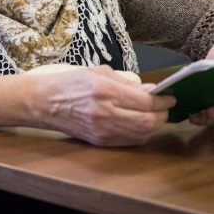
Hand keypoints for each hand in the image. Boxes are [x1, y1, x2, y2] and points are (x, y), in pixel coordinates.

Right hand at [34, 66, 175, 145]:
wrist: (43, 103)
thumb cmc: (68, 84)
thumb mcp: (97, 72)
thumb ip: (126, 82)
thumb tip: (151, 91)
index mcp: (104, 91)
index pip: (145, 102)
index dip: (163, 101)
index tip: (170, 96)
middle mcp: (104, 112)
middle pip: (148, 121)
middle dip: (163, 115)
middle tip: (165, 107)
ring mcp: (102, 130)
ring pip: (142, 134)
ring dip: (154, 125)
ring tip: (155, 115)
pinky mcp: (100, 141)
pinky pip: (129, 141)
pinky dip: (141, 134)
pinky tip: (140, 124)